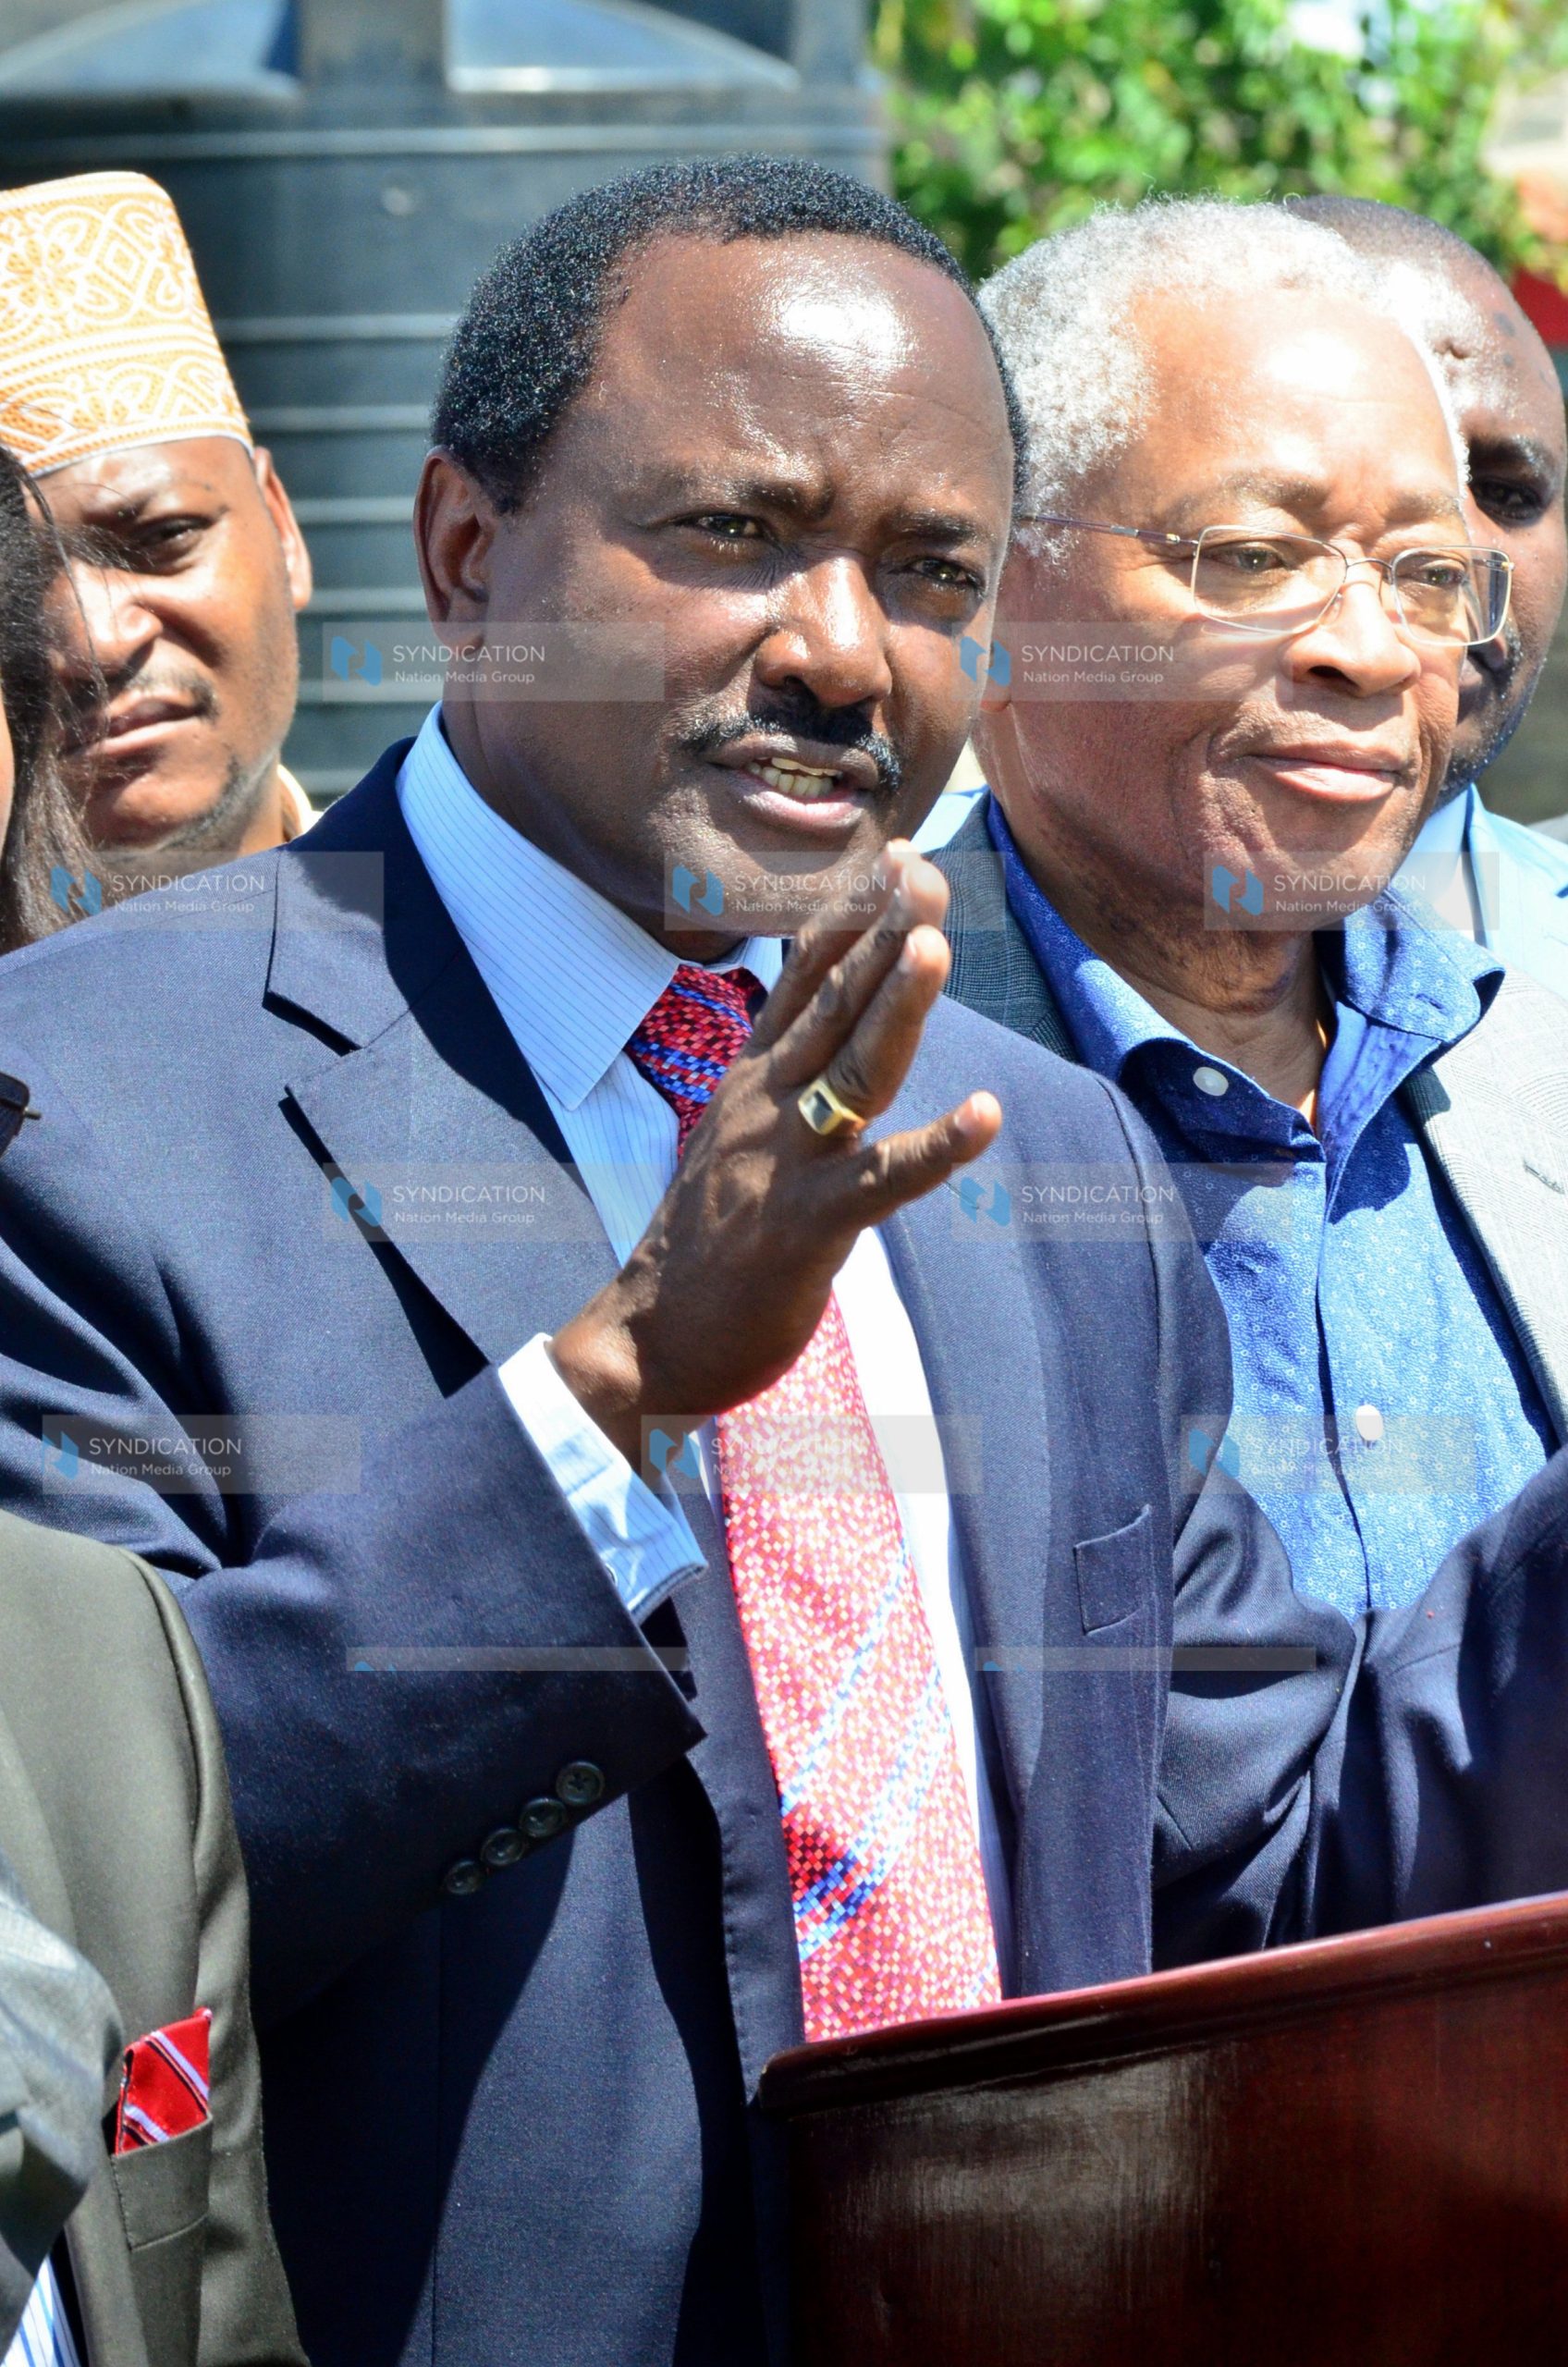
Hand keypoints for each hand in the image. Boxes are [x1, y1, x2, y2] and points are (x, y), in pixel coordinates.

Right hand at [550, 843, 1001, 1463]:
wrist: (647, 1338)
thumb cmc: (702, 1244)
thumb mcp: (732, 1137)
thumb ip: (777, 1082)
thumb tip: (818, 1034)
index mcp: (751, 1079)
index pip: (805, 978)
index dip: (849, 914)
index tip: (892, 854)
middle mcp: (766, 1103)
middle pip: (833, 1003)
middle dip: (882, 932)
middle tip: (923, 870)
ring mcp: (784, 1160)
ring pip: (852, 1069)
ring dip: (897, 1005)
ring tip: (935, 946)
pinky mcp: (806, 1225)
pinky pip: (881, 1180)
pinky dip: (935, 1148)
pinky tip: (983, 1113)